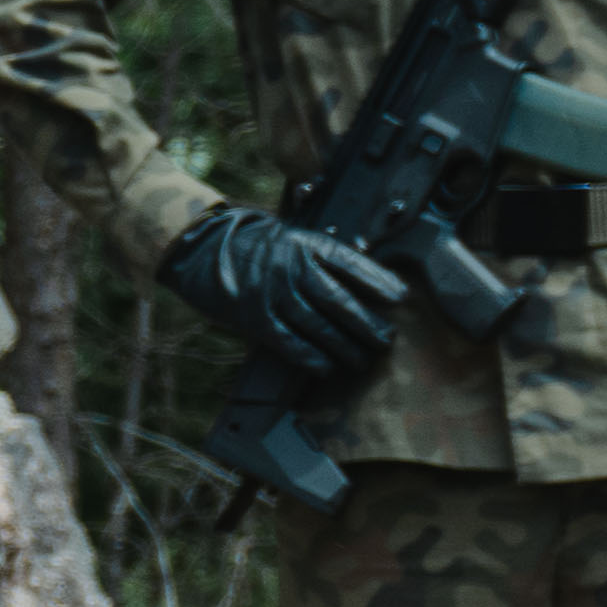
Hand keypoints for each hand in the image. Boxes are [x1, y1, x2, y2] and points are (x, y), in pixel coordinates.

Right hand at [161, 206, 405, 381]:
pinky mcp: (255, 318)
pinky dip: (310, 357)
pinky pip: (289, 342)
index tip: (401, 298)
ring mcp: (274, 296)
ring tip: (362, 360)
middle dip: (368, 324)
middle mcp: (294, 270)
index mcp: (308, 246)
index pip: (352, 264)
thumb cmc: (259, 246)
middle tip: (387, 340)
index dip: (379, 282)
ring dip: (345, 346)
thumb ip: (327, 258)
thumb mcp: (296, 239)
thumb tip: (370, 281)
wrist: (205, 249)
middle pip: (340, 302)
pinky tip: (327, 367)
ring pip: (319, 326)